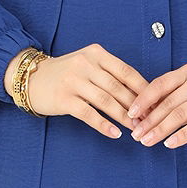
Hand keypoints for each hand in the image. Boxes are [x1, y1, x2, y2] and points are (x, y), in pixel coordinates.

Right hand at [6, 43, 149, 138]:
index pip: (126, 71)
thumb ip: (109, 72)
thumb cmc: (65, 72)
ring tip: (136, 128)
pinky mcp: (64, 98)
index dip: (142, 88)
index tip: (155, 102)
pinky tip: (115, 133)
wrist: (31, 77)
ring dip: (123, 117)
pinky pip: (88, 114)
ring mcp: (74, 81)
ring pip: (106, 101)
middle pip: (118, 87)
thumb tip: (139, 92)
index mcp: (96, 53)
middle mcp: (85, 64)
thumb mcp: (87, 62)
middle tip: (149, 120)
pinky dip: (104, 125)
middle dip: (136, 106)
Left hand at [127, 62, 186, 148]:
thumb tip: (154, 108)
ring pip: (178, 114)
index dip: (143, 100)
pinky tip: (171, 144)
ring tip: (147, 142)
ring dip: (160, 130)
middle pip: (166, 102)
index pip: (160, 84)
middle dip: (148, 120)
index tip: (130, 114)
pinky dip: (182, 135)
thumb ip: (182, 90)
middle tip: (135, 134)